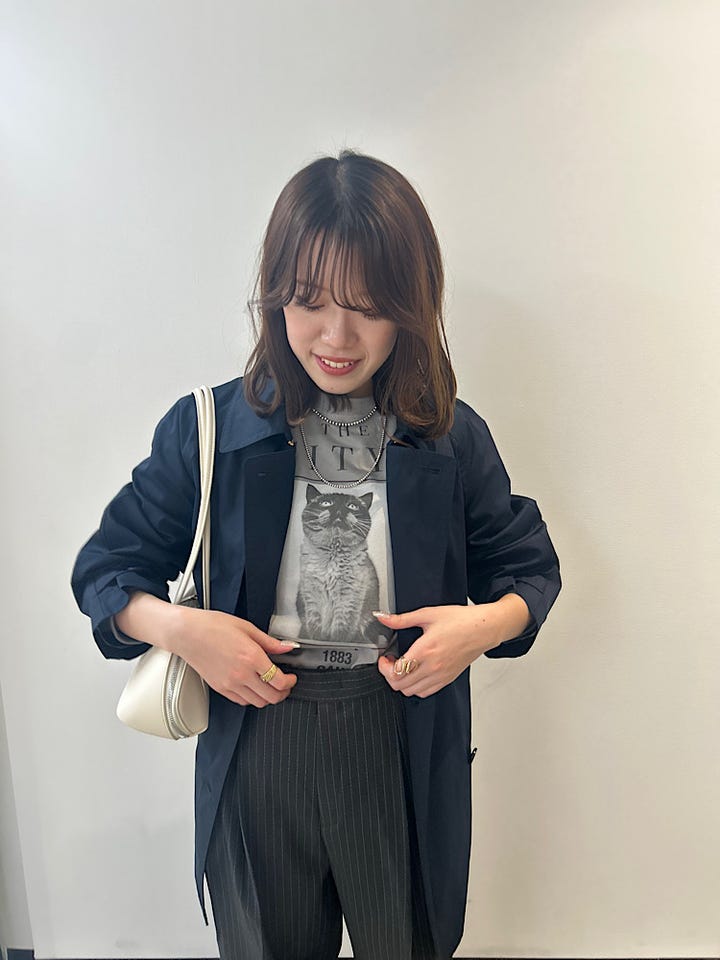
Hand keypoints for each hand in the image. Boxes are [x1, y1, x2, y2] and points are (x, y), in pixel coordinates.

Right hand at [169, 606, 298, 707]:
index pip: (279, 681)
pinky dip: (252, 698)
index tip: (292, 678)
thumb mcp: (247, 628)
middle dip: (283, 693)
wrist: (187, 633)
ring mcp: (230, 684)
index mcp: (251, 657)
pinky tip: (253, 687)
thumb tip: (287, 647)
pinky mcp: (220, 689)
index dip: (290, 682)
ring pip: (257, 703)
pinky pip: (242, 702)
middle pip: (271, 697)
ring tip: (270, 686)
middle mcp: (242, 674)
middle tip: (286, 685)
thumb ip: (270, 642)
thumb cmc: (213, 626)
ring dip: (268, 697)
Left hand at [375, 600, 525, 697]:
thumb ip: (402, 619)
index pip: (396, 673)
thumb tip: (382, 617)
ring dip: (402, 682)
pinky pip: (426, 692)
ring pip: (411, 692)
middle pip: (400, 686)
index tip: (385, 657)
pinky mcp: (448, 679)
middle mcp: (432, 667)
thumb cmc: (461, 620)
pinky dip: (416, 687)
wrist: (484, 628)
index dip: (384, 667)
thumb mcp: (427, 614)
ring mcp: (441, 675)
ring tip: (403, 666)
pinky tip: (416, 672)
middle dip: (390, 675)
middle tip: (391, 661)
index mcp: (425, 650)